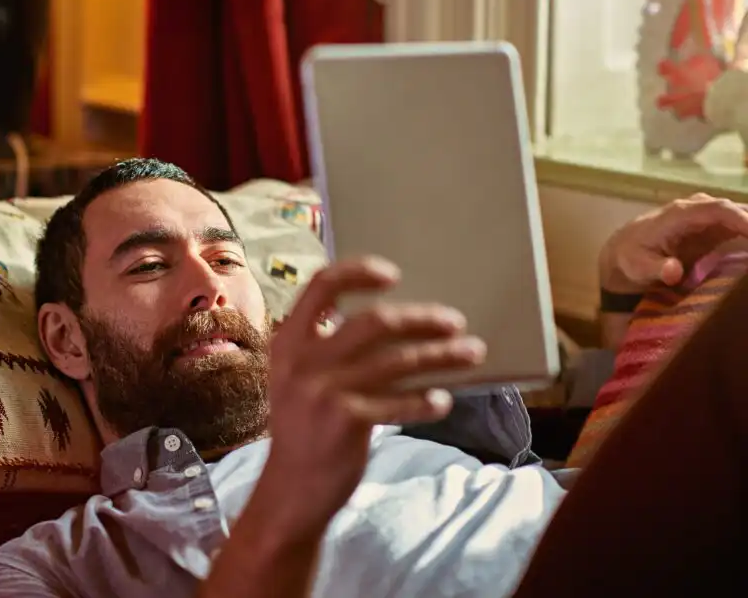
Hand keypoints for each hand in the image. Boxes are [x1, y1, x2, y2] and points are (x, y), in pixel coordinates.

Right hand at [262, 256, 485, 531]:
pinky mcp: (347, 421)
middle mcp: (305, 361)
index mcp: (290, 342)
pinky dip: (426, 399)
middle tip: (455, 321)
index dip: (358, 272)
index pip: (321, 286)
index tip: (393, 276)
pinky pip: (400, 402)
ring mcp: (325, 391)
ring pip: (398, 361)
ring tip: (472, 354)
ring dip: (441, 355)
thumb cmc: (305, 428)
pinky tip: (443, 400)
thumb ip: (329, 348)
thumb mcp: (299, 378)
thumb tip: (395, 323)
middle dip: (422, 318)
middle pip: (374, 321)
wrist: (291, 489)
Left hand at [599, 193, 747, 292]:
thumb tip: (673, 271)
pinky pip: (742, 225)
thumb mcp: (637, 266)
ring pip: (743, 215)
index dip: (741, 219)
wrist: (626, 251)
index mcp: (679, 214)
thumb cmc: (631, 257)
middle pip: (736, 209)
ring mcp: (709, 216)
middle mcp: (698, 208)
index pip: (717, 209)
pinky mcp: (717, 226)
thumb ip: (656, 268)